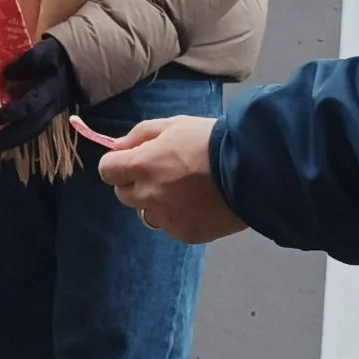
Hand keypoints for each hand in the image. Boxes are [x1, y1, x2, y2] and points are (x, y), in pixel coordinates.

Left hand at [0, 37, 82, 151]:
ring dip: (16, 139)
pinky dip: (20, 134)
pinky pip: (34, 127)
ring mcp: (50, 112)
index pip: (33, 104)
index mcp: (51, 91)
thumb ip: (30, 60)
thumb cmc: (58, 57)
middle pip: (34, 125)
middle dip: (14, 135)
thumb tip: (7, 73)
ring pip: (35, 130)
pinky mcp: (47, 113)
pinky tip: (6, 137)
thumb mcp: (47, 52)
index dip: (16, 112)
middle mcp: (52, 106)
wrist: (77, 65)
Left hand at [97, 117, 247, 243]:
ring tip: (185, 189)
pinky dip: (179, 215)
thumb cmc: (211, 140)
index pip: (107, 171)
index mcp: (142, 165)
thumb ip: (139, 135)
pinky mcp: (185, 234)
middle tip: (162, 172)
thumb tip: (116, 146)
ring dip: (156, 202)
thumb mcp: (174, 125)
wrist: (251, 170)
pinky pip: (171, 225)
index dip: (117, 164)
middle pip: (123, 194)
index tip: (130, 160)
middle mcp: (149, 195)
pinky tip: (199, 202)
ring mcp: (167, 217)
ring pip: (147, 213)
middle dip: (136, 183)